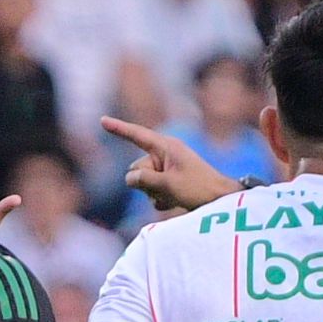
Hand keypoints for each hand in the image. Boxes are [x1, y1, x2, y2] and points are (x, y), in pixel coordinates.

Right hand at [101, 118, 239, 214]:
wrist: (220, 200)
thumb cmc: (198, 188)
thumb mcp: (168, 184)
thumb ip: (144, 180)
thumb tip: (129, 178)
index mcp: (166, 147)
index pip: (136, 135)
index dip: (118, 128)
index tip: (102, 120)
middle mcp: (164, 154)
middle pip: (136, 168)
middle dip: (144, 182)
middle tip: (167, 189)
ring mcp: (166, 168)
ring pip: (142, 182)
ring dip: (152, 193)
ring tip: (174, 196)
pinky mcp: (168, 181)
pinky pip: (151, 191)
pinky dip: (159, 198)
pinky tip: (175, 201)